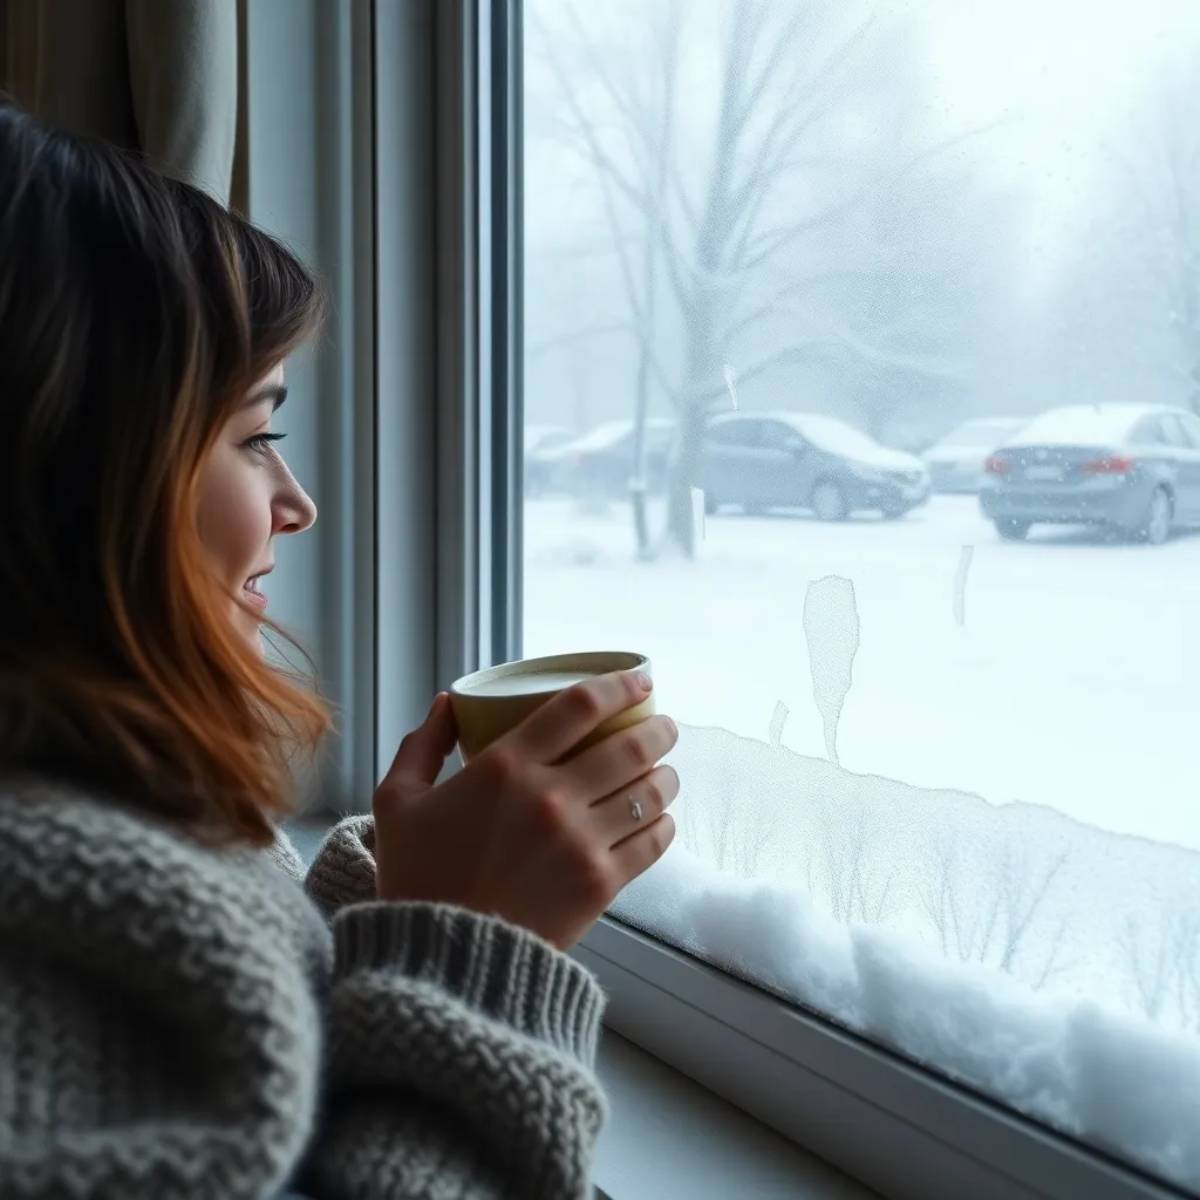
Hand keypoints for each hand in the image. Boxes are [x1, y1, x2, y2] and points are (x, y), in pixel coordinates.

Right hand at [372, 672, 679, 948]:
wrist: (440, 962)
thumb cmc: (417, 877)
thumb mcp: (397, 802)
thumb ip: (422, 745)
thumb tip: (450, 702)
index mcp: (504, 767)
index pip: (580, 706)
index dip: (619, 685)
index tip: (639, 679)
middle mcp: (550, 797)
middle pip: (630, 745)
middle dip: (658, 728)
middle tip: (664, 726)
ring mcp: (580, 842)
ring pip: (649, 792)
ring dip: (666, 775)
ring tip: (665, 772)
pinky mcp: (599, 884)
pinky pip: (652, 841)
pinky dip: (663, 824)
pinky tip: (659, 818)